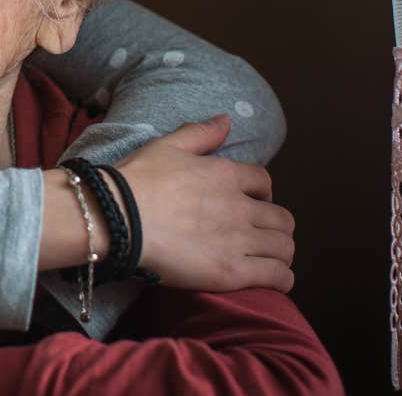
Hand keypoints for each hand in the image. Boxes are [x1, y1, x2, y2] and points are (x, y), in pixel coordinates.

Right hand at [115, 114, 296, 292]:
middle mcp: (239, 206)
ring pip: (285, 247)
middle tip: (260, 235)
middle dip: (275, 226)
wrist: (117, 217)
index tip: (252, 202)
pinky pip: (277, 276)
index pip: (264, 182)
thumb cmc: (136, 181)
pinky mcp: (232, 271)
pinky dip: (281, 278)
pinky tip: (273, 280)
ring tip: (268, 259)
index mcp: (225, 174)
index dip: (262, 193)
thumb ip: (200, 134)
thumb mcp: (165, 146)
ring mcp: (238, 239)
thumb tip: (226, 120)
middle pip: (282, 218)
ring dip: (281, 252)